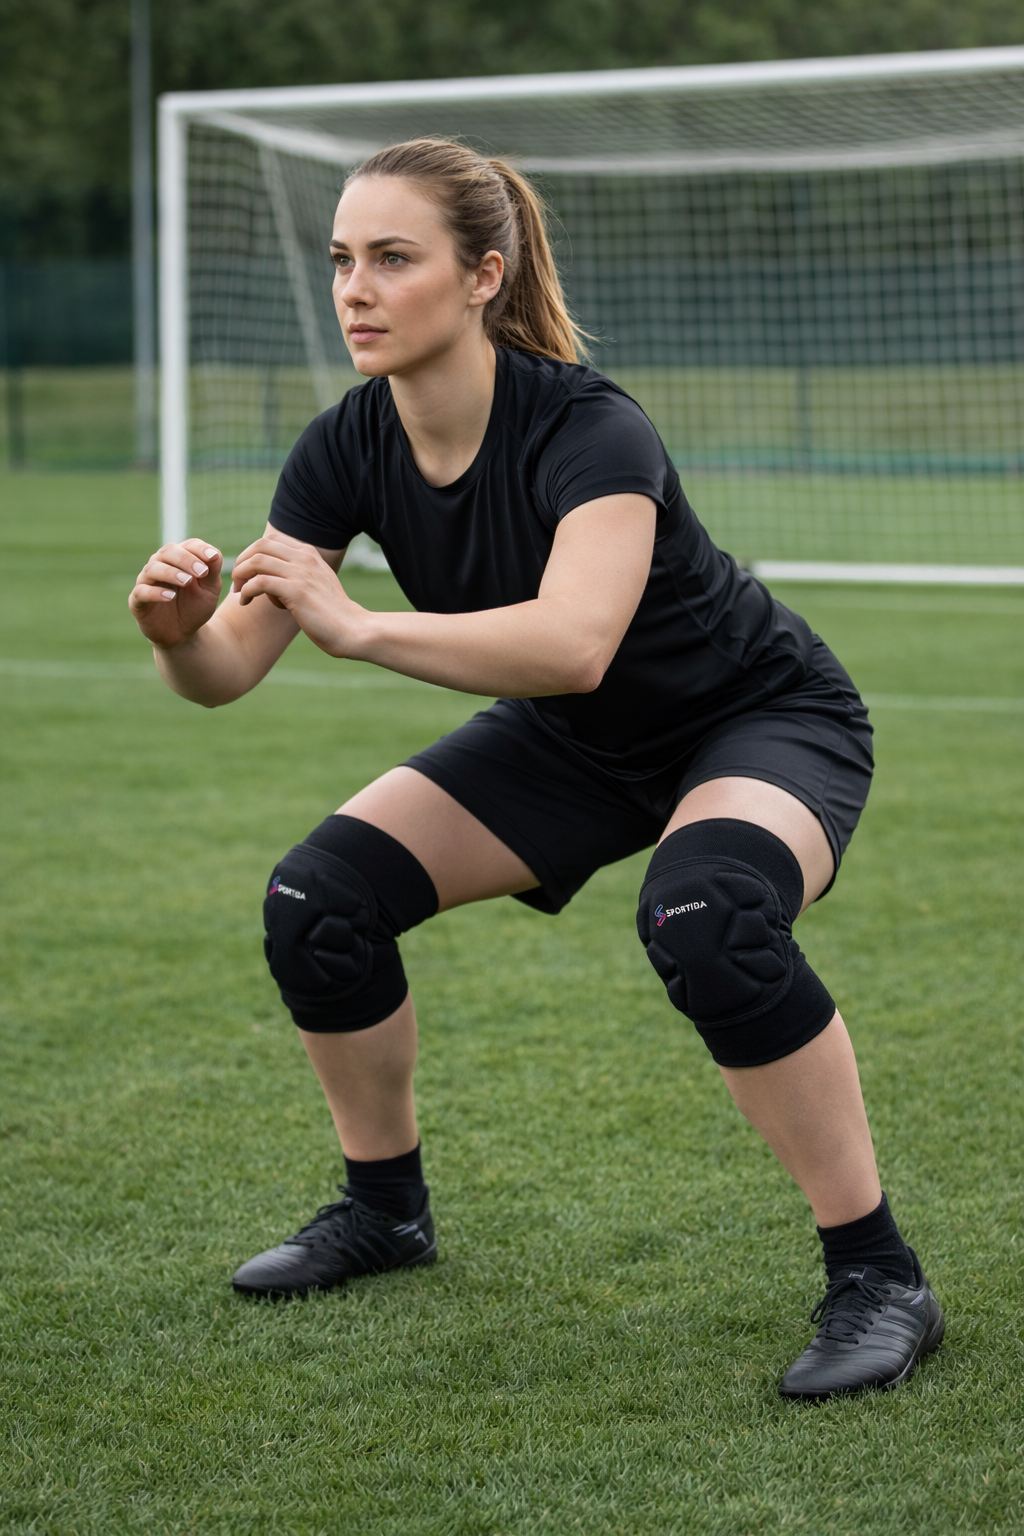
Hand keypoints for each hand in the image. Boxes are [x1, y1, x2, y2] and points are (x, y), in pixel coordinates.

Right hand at [129, 539, 223, 648]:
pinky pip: (141, 591)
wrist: (184, 634)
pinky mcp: (137, 601)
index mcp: (179, 560)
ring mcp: (146, 582)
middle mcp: (160, 565)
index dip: (199, 549)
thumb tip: (214, 553)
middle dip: (185, 559)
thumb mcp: (210, 589)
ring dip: (171, 573)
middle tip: (201, 572)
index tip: (211, 557)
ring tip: (187, 582)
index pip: (187, 545)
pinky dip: (155, 592)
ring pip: (152, 569)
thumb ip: (213, 570)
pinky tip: (170, 596)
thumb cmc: (196, 606)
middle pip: (167, 551)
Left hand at [231, 531, 364, 656]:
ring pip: (256, 561)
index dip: (251, 554)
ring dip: (240, 576)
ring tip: (238, 592)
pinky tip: (245, 602)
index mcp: (309, 554)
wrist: (352, 629)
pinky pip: (259, 582)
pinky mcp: (296, 591)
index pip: (270, 540)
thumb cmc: (333, 614)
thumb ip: (300, 574)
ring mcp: (301, 573)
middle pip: (259, 546)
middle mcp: (305, 558)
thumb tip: (276, 577)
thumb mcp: (318, 584)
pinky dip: (246, 591)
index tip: (246, 573)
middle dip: (241, 561)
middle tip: (237, 581)